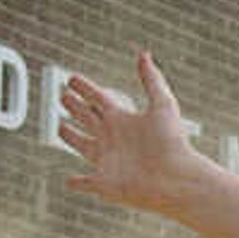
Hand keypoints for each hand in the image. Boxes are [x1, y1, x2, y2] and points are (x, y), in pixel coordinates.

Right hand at [57, 53, 217, 214]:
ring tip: (60, 128)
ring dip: (70, 136)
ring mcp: (106, 160)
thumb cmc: (173, 144)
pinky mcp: (103, 182)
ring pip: (81, 145)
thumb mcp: (162, 106)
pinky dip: (76, 182)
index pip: (97, 98)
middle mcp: (112, 138)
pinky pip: (84, 183)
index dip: (84, 88)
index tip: (73, 78)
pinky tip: (70, 181)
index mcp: (122, 119)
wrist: (178, 180)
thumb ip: (152, 80)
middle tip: (63, 96)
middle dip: (74, 107)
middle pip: (86, 118)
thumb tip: (144, 54)